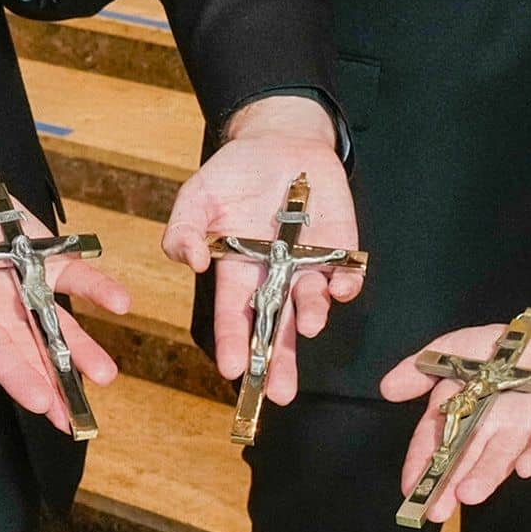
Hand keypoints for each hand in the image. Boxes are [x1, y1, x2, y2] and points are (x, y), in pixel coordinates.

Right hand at [0, 169, 128, 433]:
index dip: (15, 375)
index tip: (38, 402)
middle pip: (30, 353)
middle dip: (55, 383)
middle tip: (78, 417)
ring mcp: (23, 287)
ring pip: (58, 324)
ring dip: (82, 348)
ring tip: (105, 375)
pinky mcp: (42, 257)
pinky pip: (75, 275)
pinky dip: (98, 287)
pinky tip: (120, 303)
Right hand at [163, 96, 357, 404]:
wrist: (278, 139)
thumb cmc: (232, 175)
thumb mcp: (196, 198)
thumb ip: (184, 231)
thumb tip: (191, 261)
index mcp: (237, 272)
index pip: (235, 316)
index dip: (233, 343)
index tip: (232, 369)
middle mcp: (274, 277)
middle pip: (277, 326)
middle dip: (278, 360)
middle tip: (279, 392)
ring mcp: (309, 264)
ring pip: (312, 302)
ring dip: (311, 316)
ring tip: (309, 326)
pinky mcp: (340, 246)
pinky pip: (346, 273)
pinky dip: (345, 283)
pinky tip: (340, 289)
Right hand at [379, 324, 530, 524]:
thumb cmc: (502, 349)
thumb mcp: (455, 349)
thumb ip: (421, 369)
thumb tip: (386, 389)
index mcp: (460, 411)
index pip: (434, 441)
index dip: (421, 464)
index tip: (410, 490)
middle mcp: (487, 428)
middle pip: (465, 459)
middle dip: (450, 484)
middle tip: (437, 510)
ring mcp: (520, 429)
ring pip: (500, 456)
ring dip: (486, 475)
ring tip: (470, 494)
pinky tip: (525, 469)